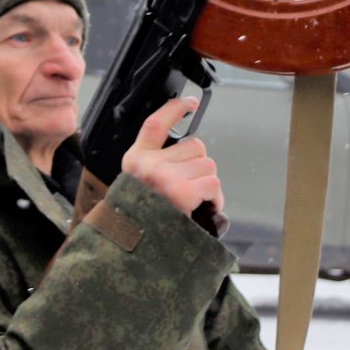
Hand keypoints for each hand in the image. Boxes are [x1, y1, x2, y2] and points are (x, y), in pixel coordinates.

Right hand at [121, 97, 223, 217]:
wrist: (134, 246)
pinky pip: (212, 183)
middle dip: (199, 165)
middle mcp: (148, 164)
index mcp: (136, 158)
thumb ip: (156, 164)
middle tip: (191, 186)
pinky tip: (205, 208)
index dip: (174, 108)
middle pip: (194, 146)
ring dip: (208, 183)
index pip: (155, 124)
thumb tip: (190, 155)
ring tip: (197, 200)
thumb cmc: (143, 217)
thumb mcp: (137, 184)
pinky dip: (215, 197)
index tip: (190, 103)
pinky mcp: (182, 192)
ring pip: (207, 165)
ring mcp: (165, 177)